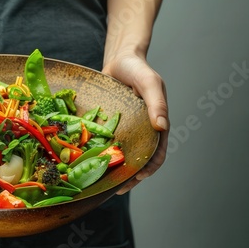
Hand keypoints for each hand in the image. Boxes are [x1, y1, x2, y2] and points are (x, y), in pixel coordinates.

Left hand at [102, 52, 168, 193]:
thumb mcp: (150, 82)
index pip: (157, 153)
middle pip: (137, 160)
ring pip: (120, 154)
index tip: (138, 177)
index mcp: (155, 125)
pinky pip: (104, 142)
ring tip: (102, 183)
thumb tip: (161, 127)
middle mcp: (140, 130)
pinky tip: (88, 162)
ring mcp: (124, 129)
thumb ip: (157, 103)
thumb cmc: (137, 69)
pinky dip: (99, 153)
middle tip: (116, 188)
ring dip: (114, 170)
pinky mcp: (109, 125)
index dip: (150, 168)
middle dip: (129, 176)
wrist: (119, 59)